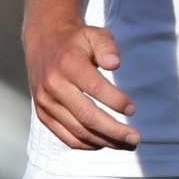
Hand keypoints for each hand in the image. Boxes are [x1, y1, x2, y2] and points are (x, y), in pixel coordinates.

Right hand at [25, 15, 139, 148]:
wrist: (45, 42)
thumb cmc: (77, 41)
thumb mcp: (95, 34)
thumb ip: (107, 46)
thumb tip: (115, 64)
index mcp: (68, 64)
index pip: (95, 88)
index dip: (116, 101)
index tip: (133, 109)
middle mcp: (53, 85)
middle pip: (87, 116)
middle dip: (115, 131)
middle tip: (135, 138)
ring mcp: (46, 102)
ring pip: (78, 131)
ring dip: (105, 141)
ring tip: (126, 144)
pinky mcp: (43, 113)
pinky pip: (65, 136)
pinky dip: (86, 144)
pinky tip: (104, 143)